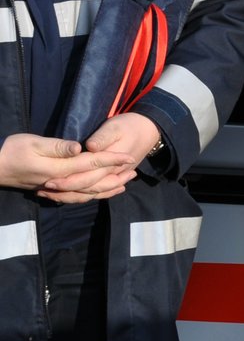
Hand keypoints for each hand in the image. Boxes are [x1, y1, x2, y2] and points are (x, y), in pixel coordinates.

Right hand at [0, 132, 137, 203]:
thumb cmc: (12, 151)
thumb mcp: (33, 143)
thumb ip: (57, 147)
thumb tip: (79, 148)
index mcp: (60, 169)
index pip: (92, 164)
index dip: (112, 160)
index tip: (130, 157)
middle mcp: (62, 183)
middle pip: (96, 182)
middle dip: (117, 176)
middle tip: (134, 170)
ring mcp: (58, 190)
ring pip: (89, 193)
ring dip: (109, 188)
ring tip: (126, 182)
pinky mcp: (54, 192)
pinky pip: (79, 197)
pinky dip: (94, 196)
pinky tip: (102, 193)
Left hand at [35, 112, 162, 202]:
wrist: (148, 131)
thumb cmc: (128, 126)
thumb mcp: (115, 127)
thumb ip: (102, 138)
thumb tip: (89, 147)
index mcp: (111, 164)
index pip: (87, 178)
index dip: (68, 181)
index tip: (48, 182)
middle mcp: (112, 174)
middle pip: (87, 189)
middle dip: (65, 192)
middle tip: (43, 191)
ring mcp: (113, 178)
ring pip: (92, 194)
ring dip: (71, 196)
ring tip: (51, 195)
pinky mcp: (112, 177)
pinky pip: (98, 192)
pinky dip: (84, 195)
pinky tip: (69, 195)